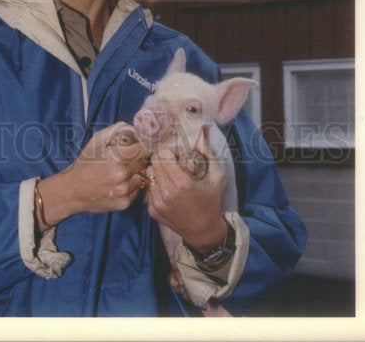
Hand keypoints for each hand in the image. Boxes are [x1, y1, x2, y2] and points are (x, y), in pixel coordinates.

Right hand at [37, 122, 148, 227]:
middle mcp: (122, 174)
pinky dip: (133, 186)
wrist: (72, 191)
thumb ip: (116, 130)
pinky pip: (138, 191)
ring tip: (124, 172)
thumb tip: (134, 128)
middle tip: (129, 159)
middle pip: (144, 162)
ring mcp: (124, 190)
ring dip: (137, 173)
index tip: (140, 146)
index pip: (144, 149)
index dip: (143, 146)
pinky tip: (121, 184)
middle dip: (139, 159)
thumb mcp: (96, 141)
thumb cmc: (84, 164)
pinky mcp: (124, 203)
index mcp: (116, 157)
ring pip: (142, 177)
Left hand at [146, 126, 226, 251]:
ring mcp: (158, 203)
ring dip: (158, 171)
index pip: (163, 154)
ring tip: (170, 175)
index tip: (179, 155)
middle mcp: (167, 193)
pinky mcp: (152, 211)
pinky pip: (148, 188)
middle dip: (163, 158)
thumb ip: (207, 153)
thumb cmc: (212, 202)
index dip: (171, 151)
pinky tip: (167, 188)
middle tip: (173, 162)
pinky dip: (156, 184)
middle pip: (154, 161)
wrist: (203, 232)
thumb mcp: (216, 177)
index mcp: (181, 183)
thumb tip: (201, 131)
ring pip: (148, 174)